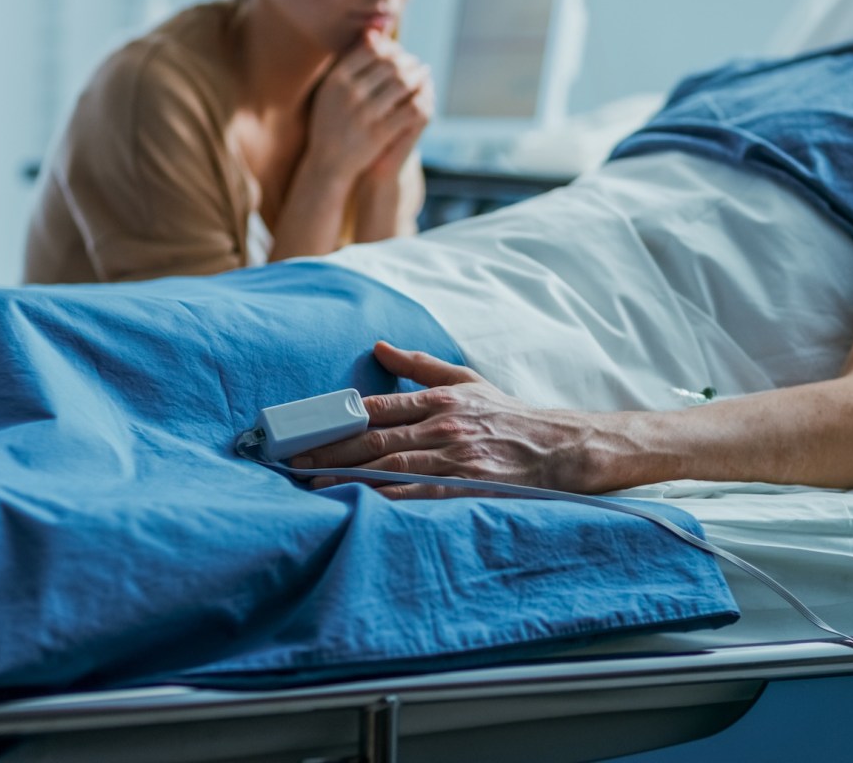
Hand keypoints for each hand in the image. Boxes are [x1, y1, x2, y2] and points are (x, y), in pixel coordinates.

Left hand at [293, 342, 596, 498]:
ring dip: (345, 477)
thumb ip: (420, 367)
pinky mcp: (466, 487)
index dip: (335, 419)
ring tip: (311, 484)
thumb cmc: (511, 416)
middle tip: (292, 462)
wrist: (561, 447)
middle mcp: (442, 427)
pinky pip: (416, 495)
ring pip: (388, 468)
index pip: (376, 407)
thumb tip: (379, 347)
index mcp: (440, 400)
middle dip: (329, 451)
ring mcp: (453, 459)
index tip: (304, 429)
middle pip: (373, 439)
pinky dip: (384, 499)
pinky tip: (357, 505)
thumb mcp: (467, 381)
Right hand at [307, 32, 431, 183]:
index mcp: (337, 79)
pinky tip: (426, 95)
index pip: (371, 51)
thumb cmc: (331, 122)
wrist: (328, 162)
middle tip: (417, 62)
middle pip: (390, 65)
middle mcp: (350, 93)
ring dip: (419, 76)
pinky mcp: (380, 132)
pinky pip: (410, 109)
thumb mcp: (331, 90)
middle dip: (408, 61)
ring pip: (402, 84)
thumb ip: (350, 62)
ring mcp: (365, 113)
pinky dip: (422, 99)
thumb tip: (374, 33)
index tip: (400, 51)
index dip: (390, 48)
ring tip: (424, 73)